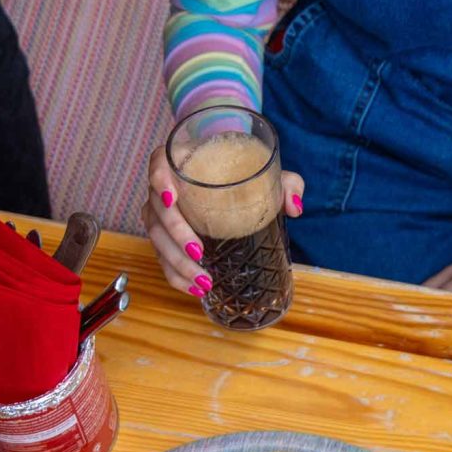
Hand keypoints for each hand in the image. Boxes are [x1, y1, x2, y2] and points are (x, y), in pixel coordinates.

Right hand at [142, 144, 303, 298]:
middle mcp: (164, 187)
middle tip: (199, 252)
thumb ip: (285, 183)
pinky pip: (163, 258)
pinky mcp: (166, 237)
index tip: (171, 198)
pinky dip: (176, 276)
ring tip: (203, 281)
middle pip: (157, 210)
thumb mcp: (268, 173)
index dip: (159, 180)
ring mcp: (161, 213)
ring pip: (157, 238)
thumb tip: (294, 207)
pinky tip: (195, 290)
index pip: (158, 163)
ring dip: (177, 262)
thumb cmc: (245, 173)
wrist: (233, 184)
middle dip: (176, 234)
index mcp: (183, 162)